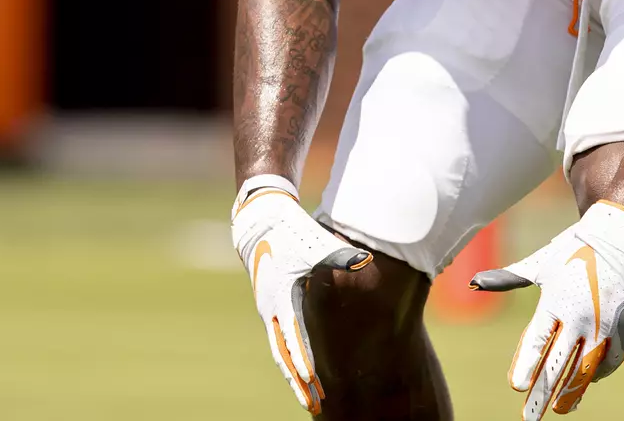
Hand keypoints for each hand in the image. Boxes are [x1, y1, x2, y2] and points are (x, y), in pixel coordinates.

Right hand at [231, 175, 372, 413]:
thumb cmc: (289, 232)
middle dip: (299, 382)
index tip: (312, 381)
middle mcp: (272, 309)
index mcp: (281, 297)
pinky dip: (291, 360)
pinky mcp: (272, 308)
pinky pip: (281, 341)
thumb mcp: (313, 242)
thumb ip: (338, 255)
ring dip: (294, 377)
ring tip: (309, 401)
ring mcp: (270, 311)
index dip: (302, 360)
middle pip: (284, 354)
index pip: (292, 337)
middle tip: (313, 406)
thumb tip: (363, 261)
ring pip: (281, 352)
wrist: (260, 221)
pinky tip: (302, 374)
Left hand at [471, 201, 623, 418]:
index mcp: (555, 300)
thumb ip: (509, 278)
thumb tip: (476, 282)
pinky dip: (597, 374)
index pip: (537, 342)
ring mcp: (604, 324)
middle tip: (530, 416)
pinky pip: (610, 360)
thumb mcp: (540, 262)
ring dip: (571, 392)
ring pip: (585, 369)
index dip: (527, 365)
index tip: (516, 387)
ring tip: (558, 409)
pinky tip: (586, 383)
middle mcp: (579, 316)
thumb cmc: (575, 246)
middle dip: (543, 392)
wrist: (622, 233)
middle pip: (558, 364)